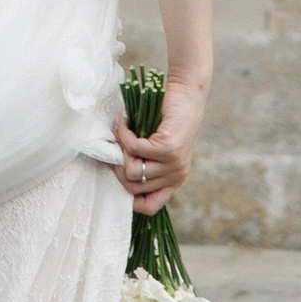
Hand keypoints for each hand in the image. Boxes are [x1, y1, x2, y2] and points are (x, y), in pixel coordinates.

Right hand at [111, 80, 202, 214]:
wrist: (186, 94)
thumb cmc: (168, 119)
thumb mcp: (158, 148)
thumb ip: (144, 162)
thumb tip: (113, 167)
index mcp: (174, 181)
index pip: (150, 207)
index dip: (129, 199)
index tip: (118, 176)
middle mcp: (176, 176)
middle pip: (132, 186)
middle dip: (117, 166)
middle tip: (115, 147)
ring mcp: (173, 164)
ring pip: (131, 170)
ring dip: (120, 149)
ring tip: (121, 133)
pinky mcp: (168, 148)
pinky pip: (133, 148)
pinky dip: (123, 133)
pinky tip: (124, 122)